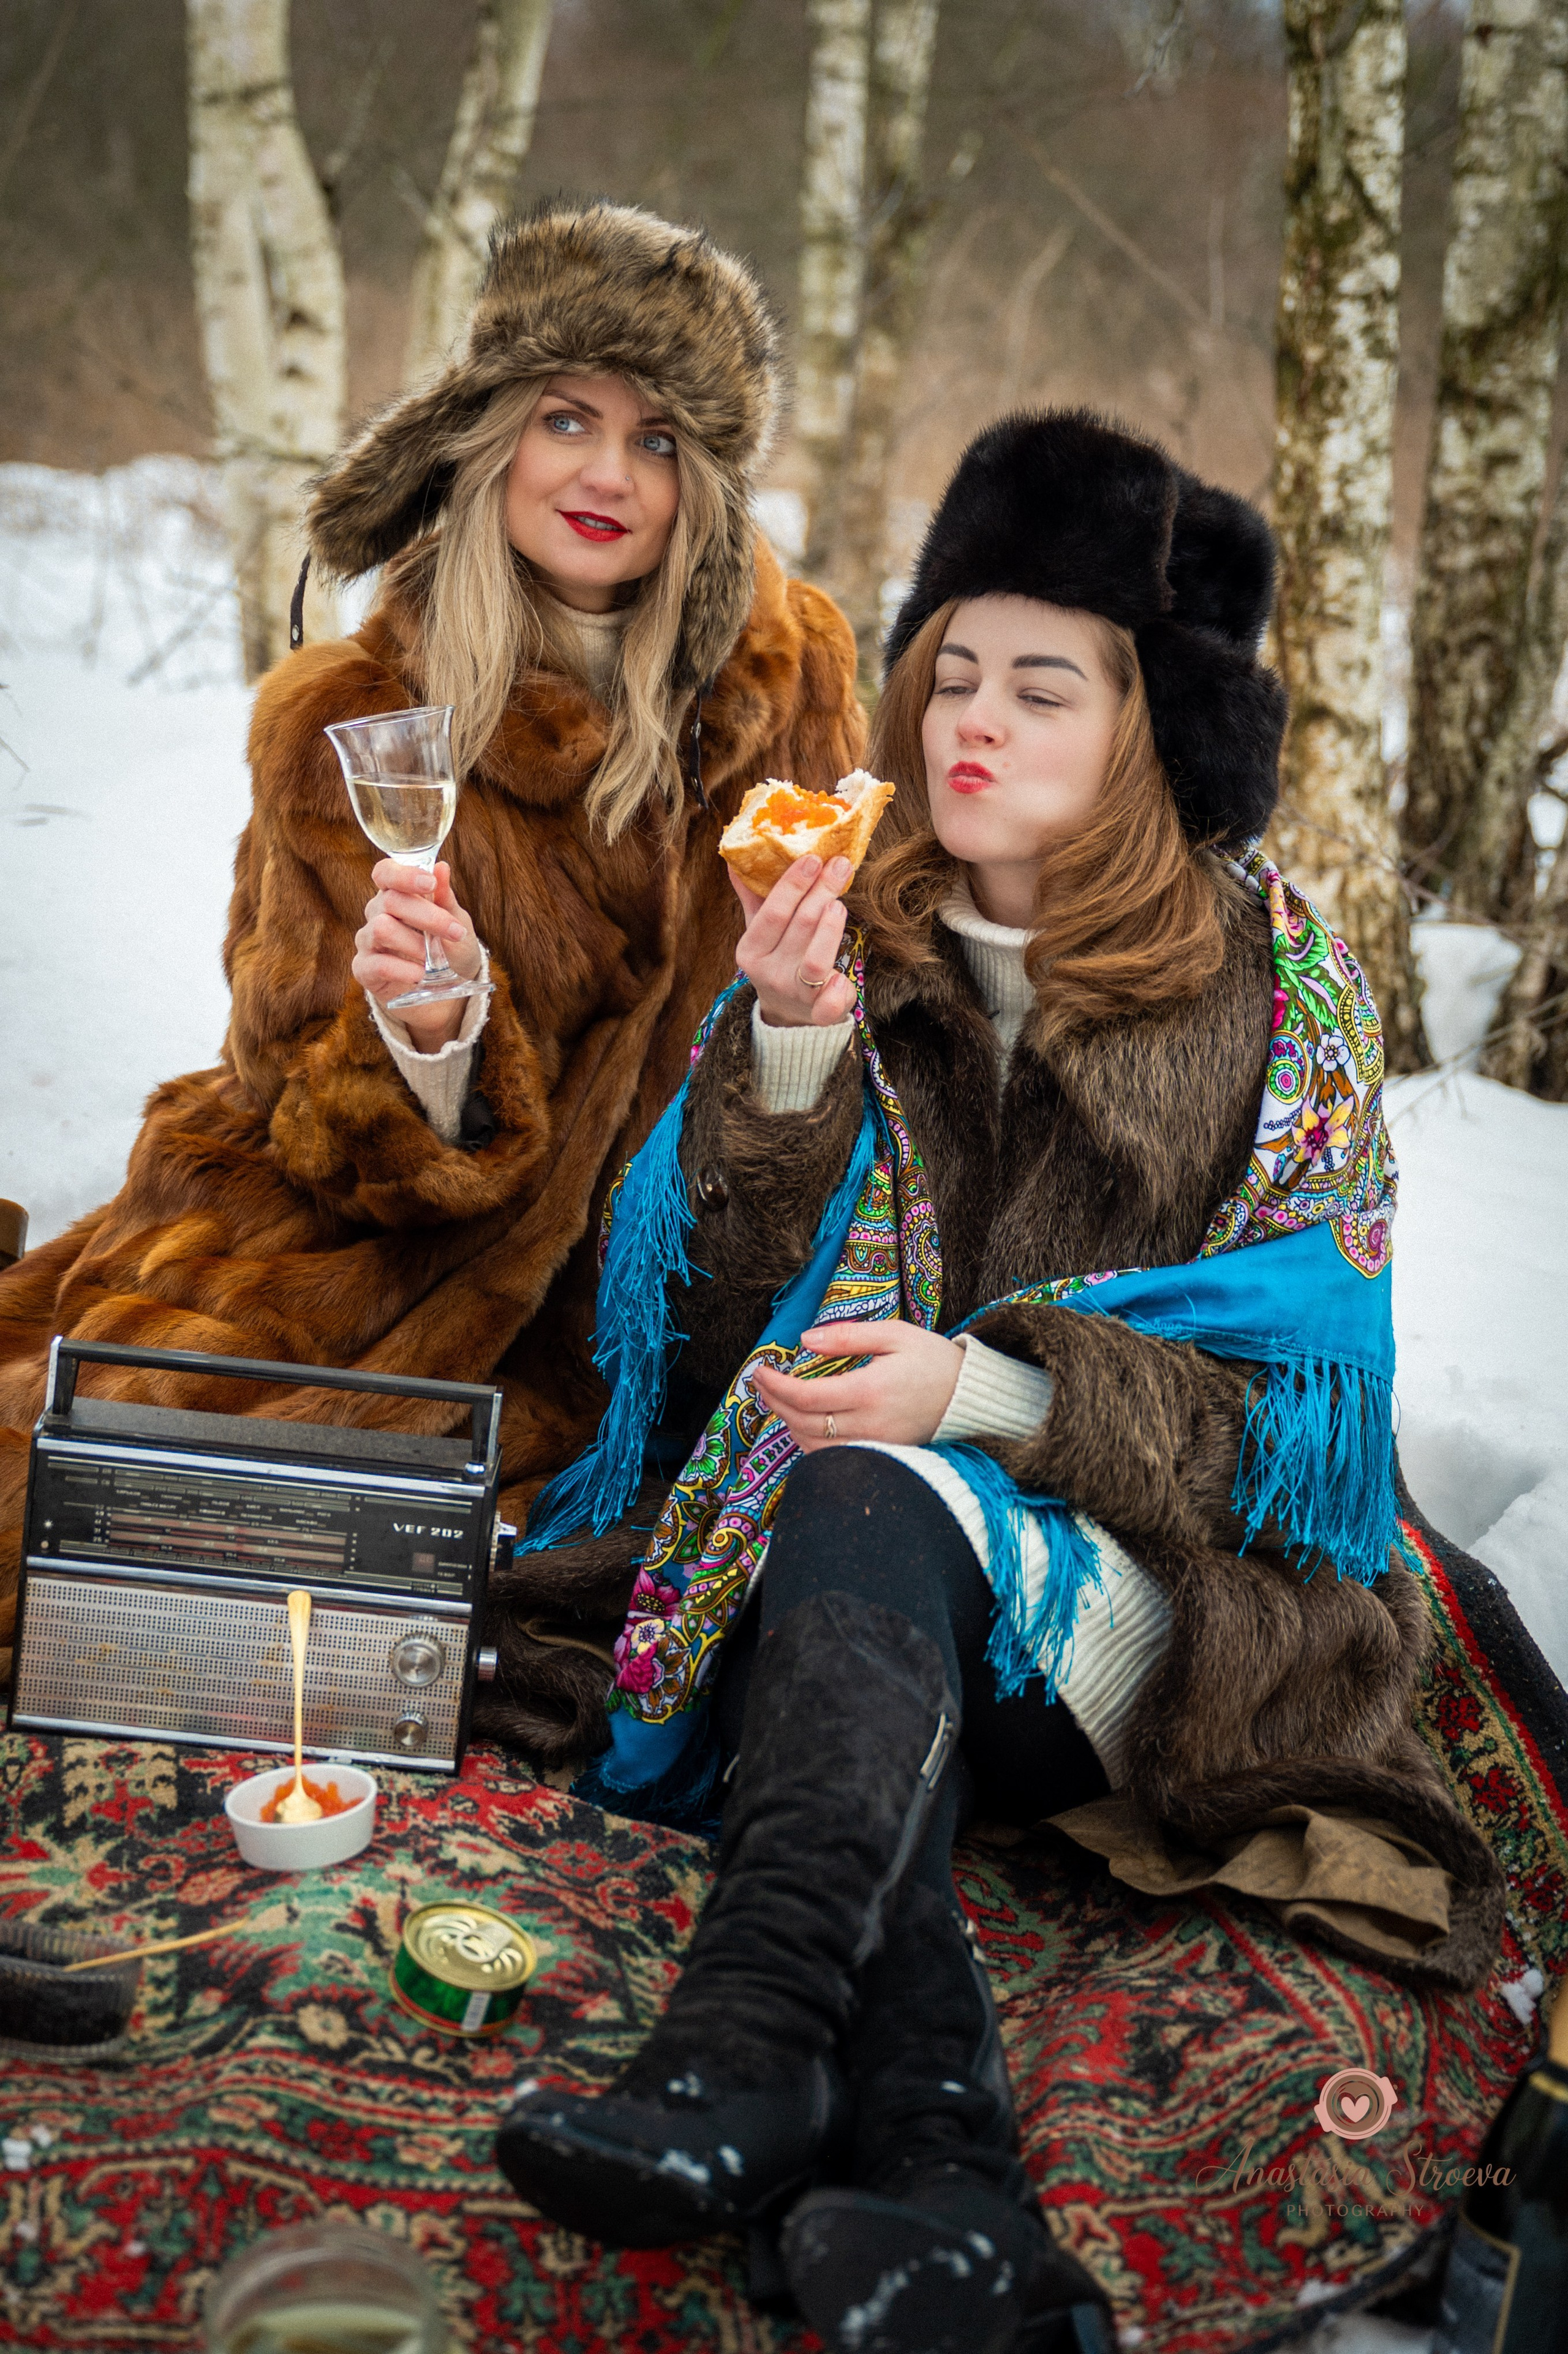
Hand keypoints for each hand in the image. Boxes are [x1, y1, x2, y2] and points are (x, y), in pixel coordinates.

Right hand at [352, 859, 482, 1050]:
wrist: (447, 993)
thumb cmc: (449, 950)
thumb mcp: (456, 922)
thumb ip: (445, 897)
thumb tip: (442, 867)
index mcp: (396, 894)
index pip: (385, 873)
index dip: (403, 875)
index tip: (429, 883)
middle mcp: (377, 914)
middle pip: (390, 901)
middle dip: (427, 916)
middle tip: (455, 932)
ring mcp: (368, 941)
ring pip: (381, 929)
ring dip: (414, 943)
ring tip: (435, 959)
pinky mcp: (365, 970)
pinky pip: (377, 964)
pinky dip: (402, 969)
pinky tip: (421, 975)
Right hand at [730, 854, 855, 1027]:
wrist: (785, 1012)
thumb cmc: (777, 959)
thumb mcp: (760, 931)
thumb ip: (753, 897)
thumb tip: (737, 860)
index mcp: (751, 951)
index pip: (773, 913)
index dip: (793, 885)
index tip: (813, 858)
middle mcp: (769, 974)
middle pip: (800, 928)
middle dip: (821, 893)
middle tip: (840, 865)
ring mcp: (794, 994)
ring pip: (814, 963)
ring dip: (830, 931)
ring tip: (840, 904)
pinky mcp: (818, 1013)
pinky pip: (828, 1005)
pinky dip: (837, 993)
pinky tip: (843, 978)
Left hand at [753, 1319, 964, 1450]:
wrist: (972, 1397)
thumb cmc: (934, 1360)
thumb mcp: (895, 1334)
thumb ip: (847, 1336)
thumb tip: (804, 1340)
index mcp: (870, 1391)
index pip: (806, 1396)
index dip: (775, 1386)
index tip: (759, 1371)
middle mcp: (869, 1425)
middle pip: (802, 1423)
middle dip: (774, 1403)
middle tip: (761, 1383)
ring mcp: (875, 1446)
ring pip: (813, 1446)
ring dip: (788, 1423)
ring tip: (778, 1400)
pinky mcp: (881, 1457)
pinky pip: (831, 1458)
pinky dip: (808, 1442)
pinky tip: (804, 1422)